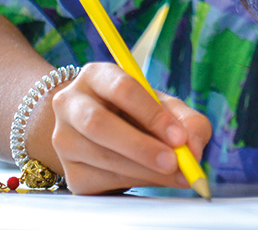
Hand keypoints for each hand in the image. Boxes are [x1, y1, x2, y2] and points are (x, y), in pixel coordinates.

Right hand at [47, 62, 211, 194]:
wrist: (100, 133)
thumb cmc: (137, 113)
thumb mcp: (164, 107)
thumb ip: (187, 121)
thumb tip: (193, 149)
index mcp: (96, 75)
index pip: (122, 88)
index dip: (152, 114)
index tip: (179, 137)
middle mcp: (71, 103)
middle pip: (100, 124)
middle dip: (142, 147)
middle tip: (174, 162)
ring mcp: (64, 139)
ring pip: (101, 157)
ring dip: (144, 170)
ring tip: (174, 173)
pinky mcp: (70, 171)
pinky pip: (101, 181)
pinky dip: (134, 182)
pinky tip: (153, 178)